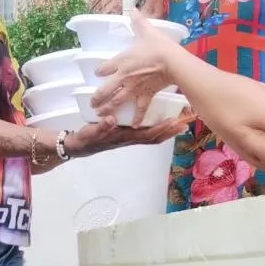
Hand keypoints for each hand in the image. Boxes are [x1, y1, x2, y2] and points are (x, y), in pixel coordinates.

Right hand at [63, 116, 185, 156]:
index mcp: (125, 137)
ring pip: (151, 136)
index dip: (161, 129)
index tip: (173, 122)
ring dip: (165, 131)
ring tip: (178, 124)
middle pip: (154, 138)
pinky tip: (161, 122)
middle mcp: (130, 139)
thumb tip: (111, 120)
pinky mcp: (127, 135)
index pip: (147, 134)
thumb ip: (102, 126)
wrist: (80, 146)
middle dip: (169, 132)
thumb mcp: (92, 132)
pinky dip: (156, 129)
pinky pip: (146, 133)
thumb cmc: (87, 138)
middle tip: (184, 123)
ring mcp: (129, 138)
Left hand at [90, 9, 177, 126]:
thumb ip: (138, 21)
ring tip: (100, 115)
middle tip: (92, 103)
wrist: (173, 62)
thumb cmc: (159, 46)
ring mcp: (134, 88)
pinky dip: (136, 117)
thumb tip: (133, 9)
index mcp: (121, 61)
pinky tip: (133, 125)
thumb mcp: (146, 31)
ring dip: (107, 108)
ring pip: (117, 101)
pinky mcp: (146, 94)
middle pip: (105, 90)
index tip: (97, 73)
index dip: (99, 71)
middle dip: (97, 98)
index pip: (104, 68)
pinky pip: (140, 108)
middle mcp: (124, 77)